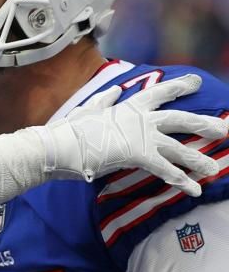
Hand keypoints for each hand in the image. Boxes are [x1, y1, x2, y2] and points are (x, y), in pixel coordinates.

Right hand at [36, 74, 226, 196]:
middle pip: (180, 119)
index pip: (158, 92)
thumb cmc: (69, 130)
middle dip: (204, 124)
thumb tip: (114, 90)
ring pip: (178, 148)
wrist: (59, 145)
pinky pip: (165, 169)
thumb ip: (104, 100)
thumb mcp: (87, 110)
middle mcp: (140, 119)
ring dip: (198, 159)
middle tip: (225, 130)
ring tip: (215, 169)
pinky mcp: (138, 154)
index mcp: (128, 106)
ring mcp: (140, 136)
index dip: (178, 86)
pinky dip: (180, 181)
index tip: (195, 81)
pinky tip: (194, 190)